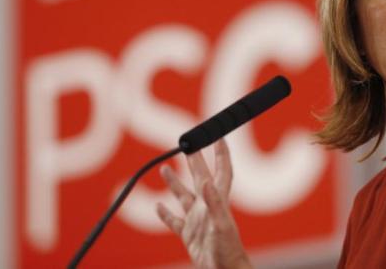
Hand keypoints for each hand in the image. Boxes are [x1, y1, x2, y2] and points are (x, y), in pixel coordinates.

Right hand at [157, 139, 251, 268]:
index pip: (221, 170)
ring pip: (184, 196)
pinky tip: (158, 207)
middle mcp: (208, 207)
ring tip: (164, 167)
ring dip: (174, 183)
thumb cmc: (227, 251)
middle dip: (195, 160)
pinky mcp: (189, 235)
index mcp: (219, 200)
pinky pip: (175, 221)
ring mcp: (198, 221)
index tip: (218, 136)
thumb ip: (214, 203)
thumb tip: (205, 181)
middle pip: (200, 177)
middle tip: (187, 145)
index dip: (221, 153)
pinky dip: (166, 214)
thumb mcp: (220, 225)